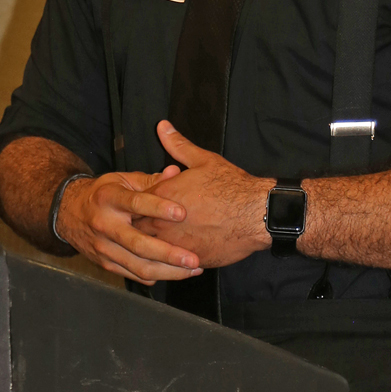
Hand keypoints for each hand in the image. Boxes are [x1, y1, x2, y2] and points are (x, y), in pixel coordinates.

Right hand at [56, 165, 204, 284]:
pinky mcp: (106, 263)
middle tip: (193, 259)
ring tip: (192, 270)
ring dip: (168, 271)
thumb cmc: (103, 194)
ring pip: (138, 265)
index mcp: (109, 198)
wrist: (68, 213)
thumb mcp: (122, 180)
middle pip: (139, 244)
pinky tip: (176, 273)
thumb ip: (151, 181)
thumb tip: (176, 173)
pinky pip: (133, 274)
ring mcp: (104, 247)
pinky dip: (157, 276)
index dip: (159, 208)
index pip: (136, 203)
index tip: (182, 213)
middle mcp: (105, 224)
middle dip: (169, 254)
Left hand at [133, 120, 273, 267]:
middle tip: (143, 224)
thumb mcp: (203, 160)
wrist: (256, 214)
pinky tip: (174, 257)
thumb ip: (178, 146)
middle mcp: (162, 222)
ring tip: (158, 242)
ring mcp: (174, 244)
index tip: (141, 204)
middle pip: (136, 228)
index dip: (138, 203)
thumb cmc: (231, 186)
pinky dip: (169, 260)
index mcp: (162, 196)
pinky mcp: (188, 260)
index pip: (134, 202)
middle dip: (138, 225)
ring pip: (149, 249)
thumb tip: (162, 127)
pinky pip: (170, 264)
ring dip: (150, 245)